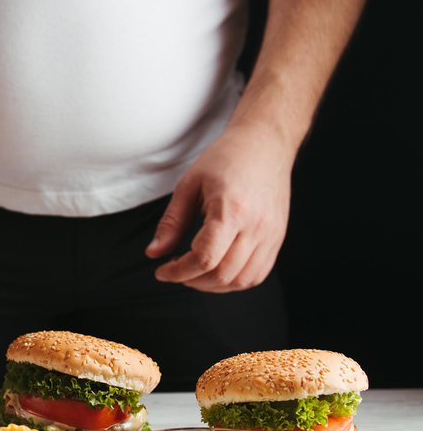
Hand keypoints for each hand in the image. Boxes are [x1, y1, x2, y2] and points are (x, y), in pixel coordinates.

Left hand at [145, 123, 294, 292]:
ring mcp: (271, 234)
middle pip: (222, 274)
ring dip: (213, 286)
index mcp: (231, 210)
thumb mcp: (189, 186)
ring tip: (194, 273)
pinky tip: (216, 271)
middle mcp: (256, 226)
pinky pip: (257, 274)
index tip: (162, 271)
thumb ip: (171, 223)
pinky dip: (234, 282)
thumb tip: (153, 253)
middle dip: (192, 281)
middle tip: (175, 271)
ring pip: (241, 280)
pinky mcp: (278, 238)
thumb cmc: (225, 159)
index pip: (204, 258)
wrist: (265, 144)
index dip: (178, 272)